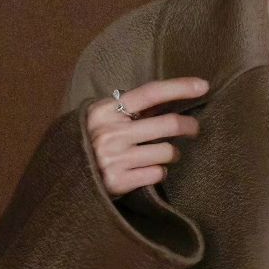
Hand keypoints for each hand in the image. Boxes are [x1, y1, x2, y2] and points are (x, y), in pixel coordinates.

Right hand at [85, 72, 208, 196]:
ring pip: (167, 152)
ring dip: (172, 154)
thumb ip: (130, 110)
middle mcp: (111, 133)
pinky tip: (147, 171)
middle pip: (167, 124)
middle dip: (188, 126)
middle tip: (193, 129)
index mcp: (105, 111)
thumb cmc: (90, 143)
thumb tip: (170, 97)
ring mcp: (115, 158)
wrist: (65, 178)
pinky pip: (158, 173)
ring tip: (162, 155)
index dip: (179, 87)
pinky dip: (159, 172)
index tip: (203, 86)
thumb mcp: (102, 119)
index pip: (150, 93)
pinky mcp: (120, 182)